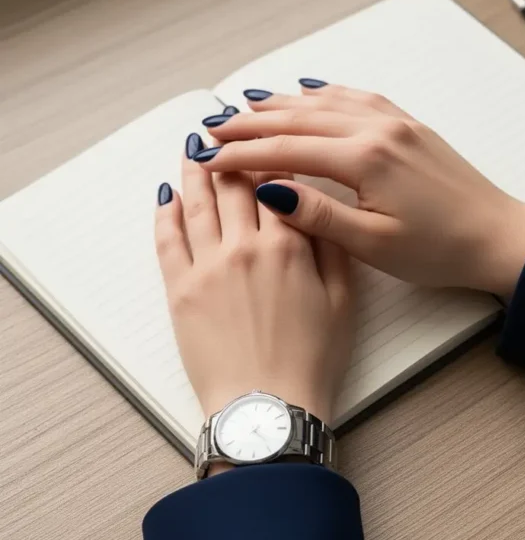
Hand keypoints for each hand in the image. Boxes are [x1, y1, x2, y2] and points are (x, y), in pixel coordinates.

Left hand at [154, 147, 350, 425]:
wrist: (268, 409)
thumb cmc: (311, 362)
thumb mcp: (344, 303)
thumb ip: (333, 249)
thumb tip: (321, 209)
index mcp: (289, 246)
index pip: (276, 185)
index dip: (271, 158)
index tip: (266, 140)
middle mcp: (245, 247)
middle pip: (234, 186)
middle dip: (230, 155)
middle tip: (222, 130)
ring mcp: (208, 267)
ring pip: (198, 204)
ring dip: (194, 172)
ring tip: (192, 148)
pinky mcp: (180, 291)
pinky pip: (168, 240)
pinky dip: (166, 213)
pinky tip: (168, 196)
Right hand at [200, 84, 524, 295]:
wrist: (497, 236)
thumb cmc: (439, 248)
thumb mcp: (373, 244)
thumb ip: (319, 216)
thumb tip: (271, 192)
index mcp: (365, 159)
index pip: (286, 149)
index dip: (242, 154)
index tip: (208, 159)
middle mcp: (377, 129)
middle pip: (299, 117)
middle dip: (251, 121)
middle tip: (213, 126)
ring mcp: (394, 122)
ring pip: (325, 101)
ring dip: (282, 102)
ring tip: (246, 104)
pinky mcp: (408, 125)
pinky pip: (356, 97)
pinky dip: (325, 92)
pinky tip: (308, 90)